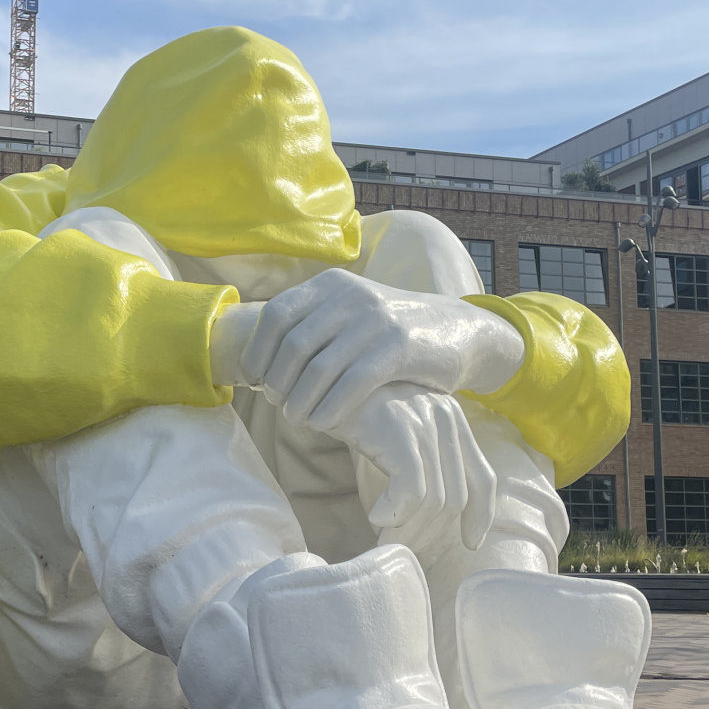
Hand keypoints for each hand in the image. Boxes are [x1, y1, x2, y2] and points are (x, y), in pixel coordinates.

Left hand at [244, 268, 524, 432]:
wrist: (456, 330)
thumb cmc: (386, 335)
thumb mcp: (346, 316)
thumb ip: (307, 329)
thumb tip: (253, 363)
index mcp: (329, 285)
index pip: (275, 315)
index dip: (257, 352)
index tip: (256, 382)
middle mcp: (350, 295)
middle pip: (293, 345)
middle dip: (278, 382)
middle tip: (279, 406)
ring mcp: (376, 319)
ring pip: (319, 367)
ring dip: (300, 401)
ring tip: (297, 419)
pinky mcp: (400, 346)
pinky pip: (353, 383)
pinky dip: (331, 407)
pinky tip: (323, 423)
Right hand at [331, 383, 496, 549]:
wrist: (317, 377)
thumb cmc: (351, 408)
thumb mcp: (395, 433)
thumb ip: (418, 460)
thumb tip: (426, 516)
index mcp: (452, 420)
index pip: (484, 478)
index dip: (481, 516)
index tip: (469, 543)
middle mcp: (446, 418)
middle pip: (456, 498)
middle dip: (430, 534)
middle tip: (403, 550)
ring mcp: (424, 422)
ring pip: (433, 500)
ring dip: (408, 532)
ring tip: (383, 541)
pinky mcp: (399, 430)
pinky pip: (410, 489)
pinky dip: (395, 514)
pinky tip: (375, 518)